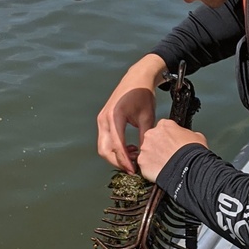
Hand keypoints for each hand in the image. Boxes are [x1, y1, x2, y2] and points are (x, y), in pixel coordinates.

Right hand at [96, 52, 167, 171]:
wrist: (137, 78)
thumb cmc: (143, 94)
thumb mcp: (147, 116)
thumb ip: (145, 136)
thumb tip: (144, 156)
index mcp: (114, 116)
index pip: (116, 145)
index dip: (124, 160)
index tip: (133, 170)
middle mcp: (104, 119)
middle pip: (104, 149)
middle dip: (117, 162)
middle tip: (132, 168)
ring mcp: (102, 119)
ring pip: (103, 146)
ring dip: (116, 156)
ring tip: (134, 157)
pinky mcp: (103, 121)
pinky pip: (105, 140)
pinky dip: (115, 148)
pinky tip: (130, 148)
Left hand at [137, 118, 207, 182]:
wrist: (189, 168)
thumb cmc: (193, 153)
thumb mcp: (196, 136)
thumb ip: (186, 134)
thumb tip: (186, 138)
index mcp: (164, 125)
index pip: (163, 129)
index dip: (169, 137)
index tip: (172, 144)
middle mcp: (151, 134)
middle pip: (152, 140)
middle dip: (159, 147)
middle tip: (168, 155)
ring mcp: (145, 149)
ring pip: (147, 153)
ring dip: (154, 158)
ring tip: (166, 165)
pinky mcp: (142, 163)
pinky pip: (145, 166)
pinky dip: (151, 169)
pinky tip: (161, 171)